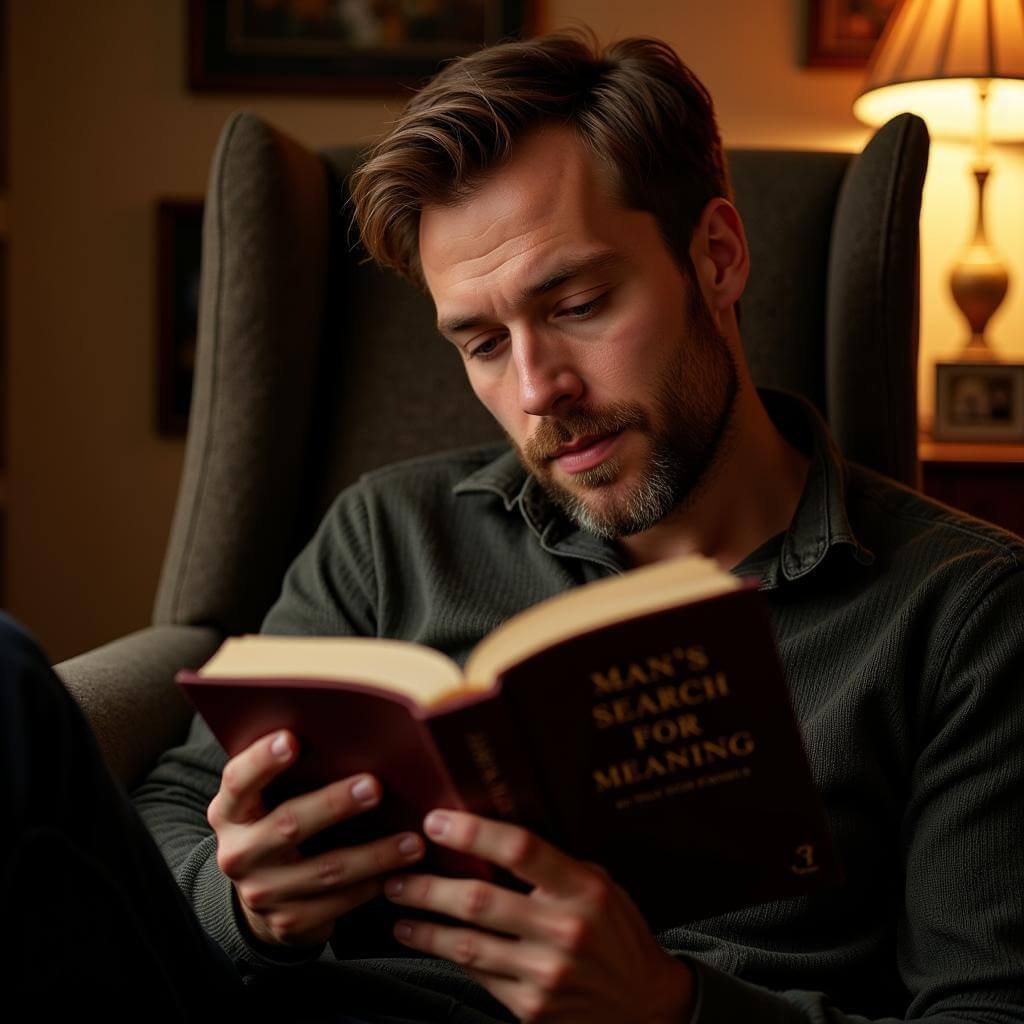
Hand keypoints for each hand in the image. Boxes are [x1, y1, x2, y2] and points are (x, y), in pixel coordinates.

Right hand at [207, 728, 425, 948]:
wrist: (265, 896)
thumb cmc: (280, 824)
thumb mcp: (270, 800)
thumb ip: (294, 775)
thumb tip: (350, 737)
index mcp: (230, 812)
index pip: (239, 781)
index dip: (262, 760)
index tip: (292, 739)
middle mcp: (238, 853)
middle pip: (288, 824)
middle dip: (335, 804)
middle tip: (375, 787)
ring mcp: (261, 892)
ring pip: (326, 870)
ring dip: (374, 854)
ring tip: (413, 841)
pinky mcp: (289, 922)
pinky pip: (339, 903)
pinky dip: (373, 885)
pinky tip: (401, 873)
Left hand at [384, 810, 693, 1022]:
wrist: (644, 1006)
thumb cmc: (617, 934)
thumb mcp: (600, 887)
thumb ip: (555, 869)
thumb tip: (493, 841)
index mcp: (583, 889)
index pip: (520, 849)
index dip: (472, 832)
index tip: (436, 822)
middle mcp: (563, 929)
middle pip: (479, 900)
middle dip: (428, 886)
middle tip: (397, 873)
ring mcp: (545, 973)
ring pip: (466, 944)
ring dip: (424, 925)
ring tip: (399, 908)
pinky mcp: (530, 1007)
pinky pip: (477, 974)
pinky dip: (447, 955)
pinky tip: (428, 941)